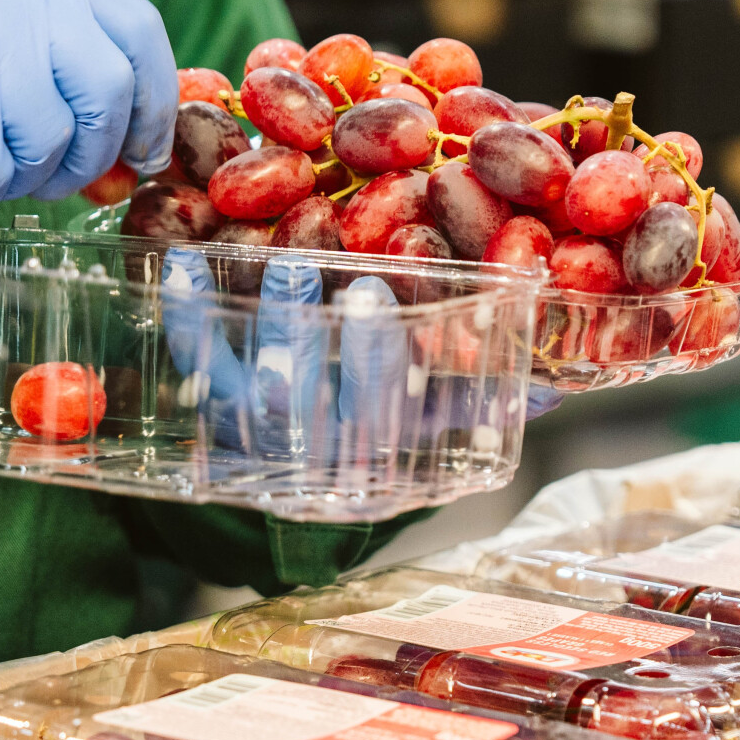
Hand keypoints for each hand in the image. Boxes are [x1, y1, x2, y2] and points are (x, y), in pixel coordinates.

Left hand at [158, 250, 561, 463]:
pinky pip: (194, 364)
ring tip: (276, 265)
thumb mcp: (445, 421)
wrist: (311, 475)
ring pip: (252, 386)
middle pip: (306, 400)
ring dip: (263, 325)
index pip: (378, 407)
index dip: (374, 358)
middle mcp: (312, 449)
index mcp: (376, 449)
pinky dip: (187, 317)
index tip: (374, 298)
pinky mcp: (213, 405)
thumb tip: (556, 371)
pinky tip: (183, 266)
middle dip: (313, 338)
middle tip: (323, 277)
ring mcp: (256, 430)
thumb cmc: (395, 424)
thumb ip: (493, 393)